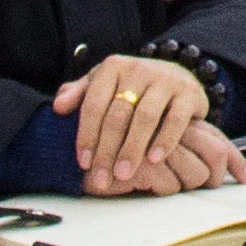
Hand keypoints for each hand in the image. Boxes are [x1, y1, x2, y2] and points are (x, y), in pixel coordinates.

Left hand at [59, 54, 242, 196]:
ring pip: (145, 117)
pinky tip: (154, 159)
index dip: (87, 135)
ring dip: (133, 148)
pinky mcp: (188, 92)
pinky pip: (175, 119)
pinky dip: (165, 140)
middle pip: (118, 114)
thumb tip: (57, 107)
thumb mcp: (103, 84)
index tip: (83, 163)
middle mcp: (138, 69)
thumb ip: (79, 94)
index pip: (94, 104)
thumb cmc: (132, 86)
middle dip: (107, 150)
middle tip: (102, 178)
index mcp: (112, 67)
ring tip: (124, 174)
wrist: (177, 73)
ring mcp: (165, 79)